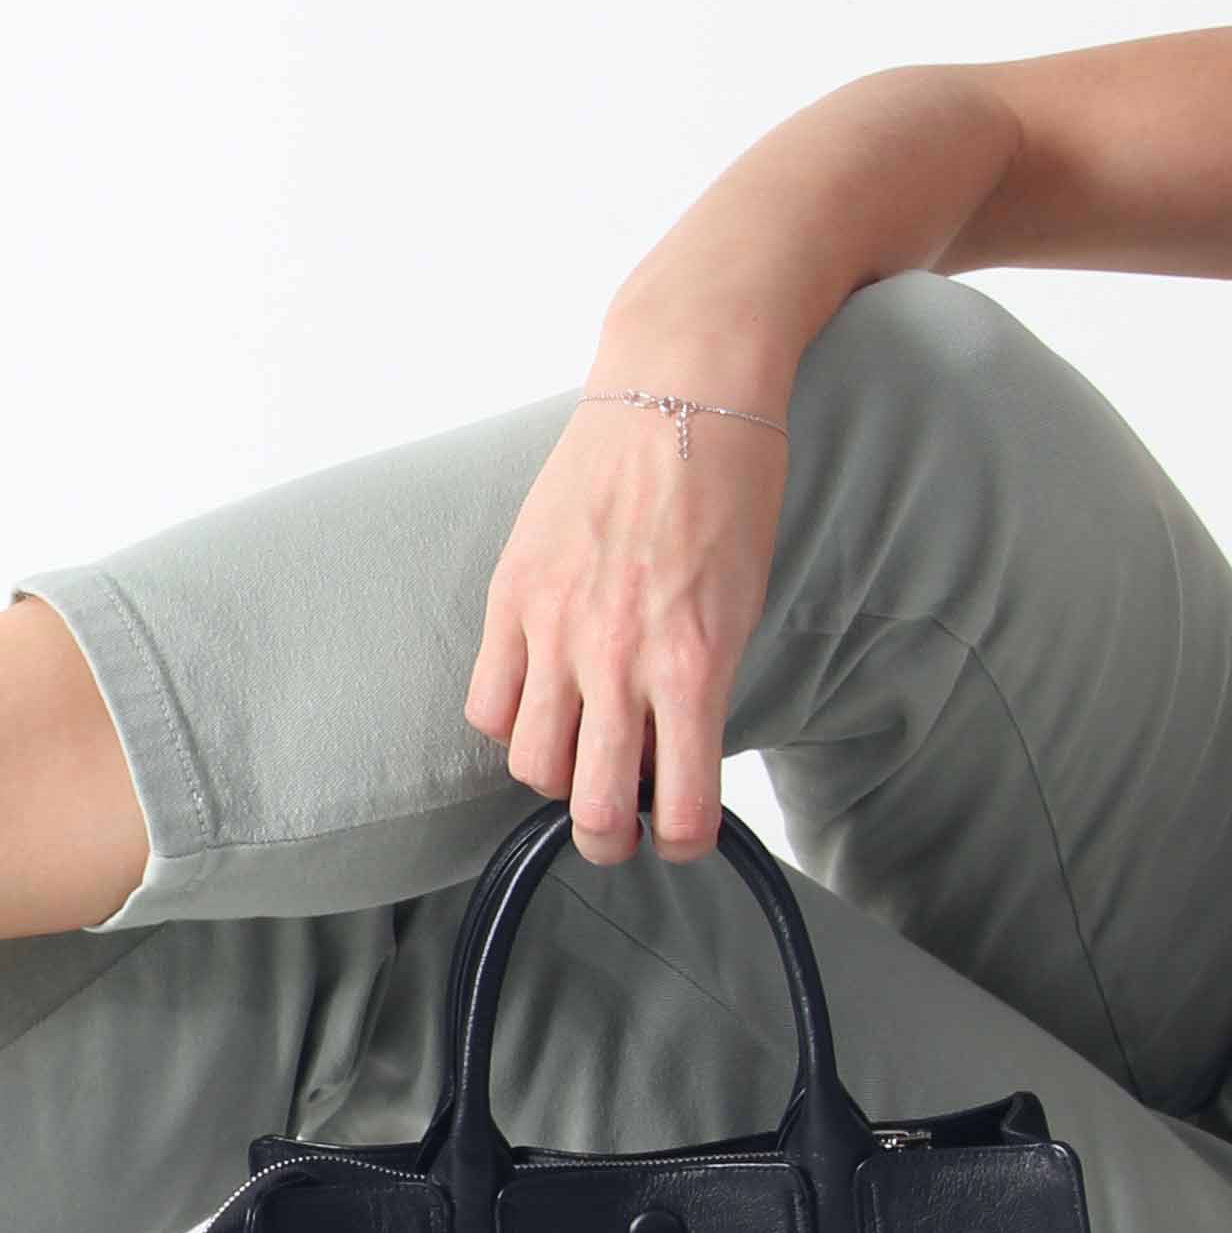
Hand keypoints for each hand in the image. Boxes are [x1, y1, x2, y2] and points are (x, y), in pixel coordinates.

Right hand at [463, 373, 790, 861]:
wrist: (679, 390)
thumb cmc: (731, 488)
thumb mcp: (742, 601)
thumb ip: (701, 683)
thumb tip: (662, 751)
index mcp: (694, 663)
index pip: (679, 806)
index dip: (681, 842)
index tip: (681, 835)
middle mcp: (620, 658)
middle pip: (590, 807)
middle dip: (608, 838)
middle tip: (616, 832)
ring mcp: (557, 628)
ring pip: (531, 765)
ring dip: (556, 783)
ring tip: (575, 761)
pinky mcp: (512, 596)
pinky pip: (489, 703)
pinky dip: (511, 723)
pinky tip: (538, 702)